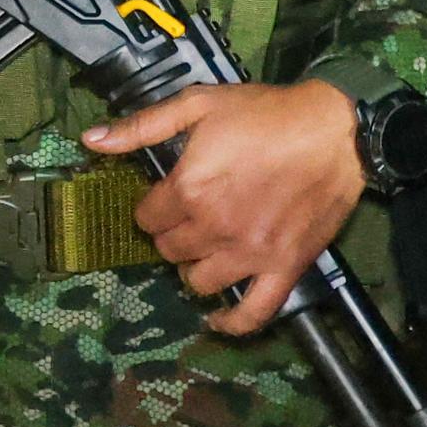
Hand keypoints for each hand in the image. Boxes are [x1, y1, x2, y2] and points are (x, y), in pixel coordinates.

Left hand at [85, 78, 365, 336]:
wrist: (336, 131)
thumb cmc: (266, 114)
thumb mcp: (198, 104)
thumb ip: (142, 126)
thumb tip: (90, 139)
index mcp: (189, 189)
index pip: (146, 218)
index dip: (151, 208)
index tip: (164, 198)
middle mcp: (214, 227)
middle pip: (169, 250)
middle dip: (171, 235)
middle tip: (187, 220)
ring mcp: (250, 253)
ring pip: (199, 281)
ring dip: (195, 268)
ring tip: (204, 250)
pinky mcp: (285, 267)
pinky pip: (255, 312)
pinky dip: (234, 323)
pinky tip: (218, 319)